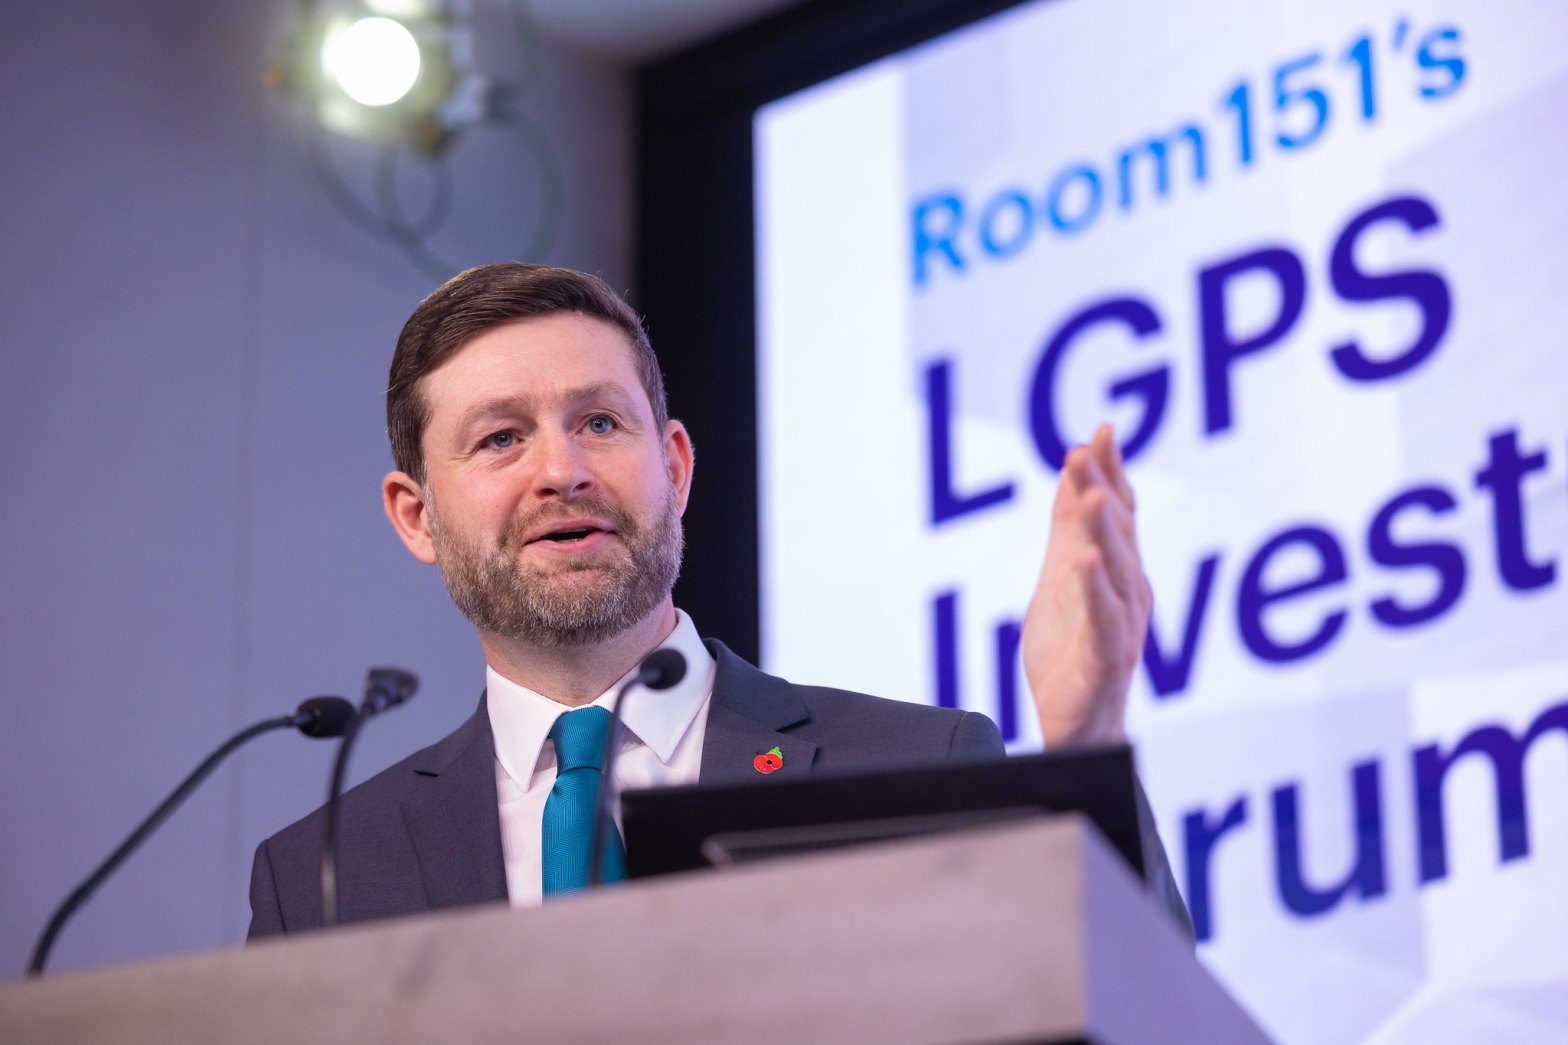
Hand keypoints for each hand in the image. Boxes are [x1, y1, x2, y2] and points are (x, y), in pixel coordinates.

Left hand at [1022, 423, 1151, 746]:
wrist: (1075, 724)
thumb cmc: (1073, 651)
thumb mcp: (1062, 577)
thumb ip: (1068, 529)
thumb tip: (1072, 472)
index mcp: (1119, 572)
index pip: (1118, 514)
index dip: (1110, 473)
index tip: (1101, 430)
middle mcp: (1129, 593)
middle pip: (1117, 534)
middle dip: (1104, 489)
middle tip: (1088, 448)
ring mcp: (1122, 626)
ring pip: (1116, 572)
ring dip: (1105, 532)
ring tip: (1092, 495)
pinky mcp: (1107, 660)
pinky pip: (1103, 621)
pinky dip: (1094, 590)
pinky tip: (1084, 562)